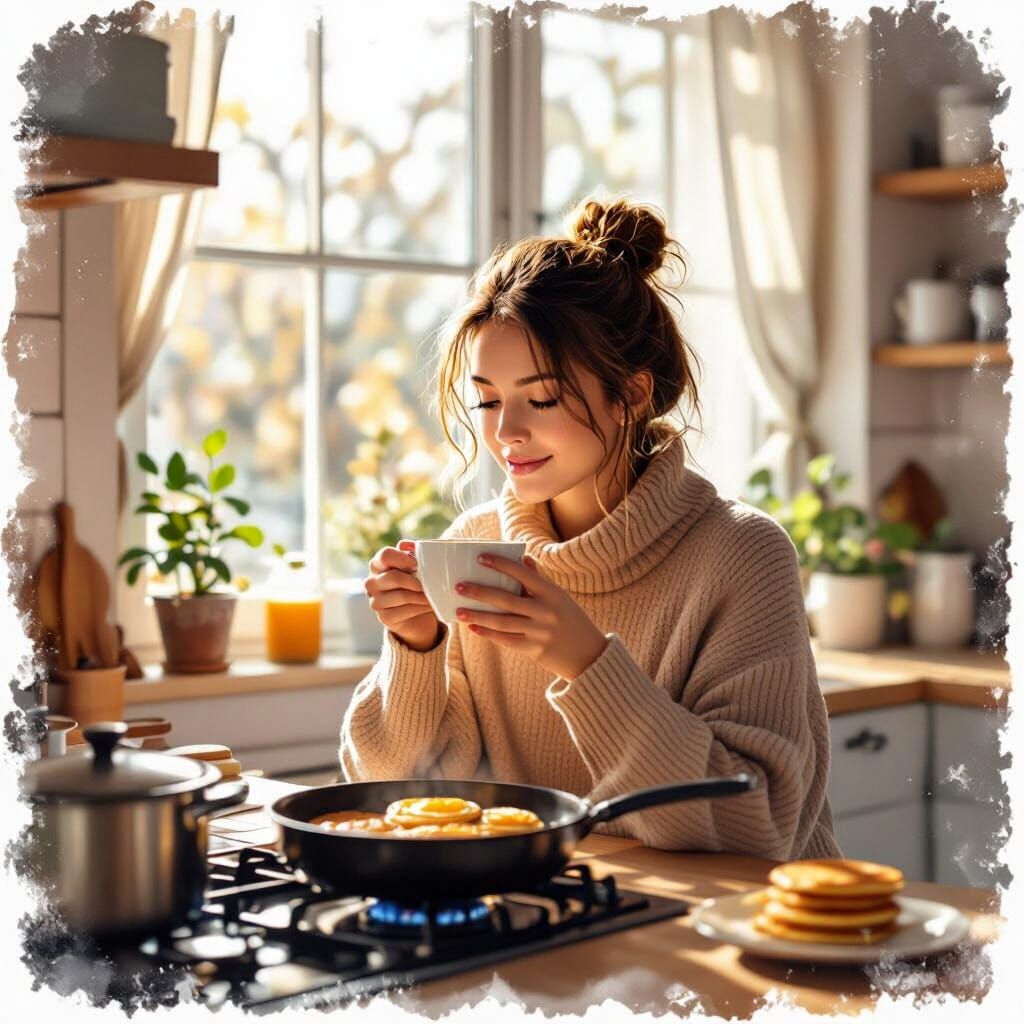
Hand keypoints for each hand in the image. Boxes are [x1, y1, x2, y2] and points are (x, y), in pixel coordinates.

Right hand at [365, 540, 442, 651]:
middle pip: (394, 577)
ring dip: (422, 596)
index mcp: (377, 565)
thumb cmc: (414, 583)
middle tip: (429, 583)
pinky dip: (422, 608)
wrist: (415, 613)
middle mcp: (372, 582)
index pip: (385, 555)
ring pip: (402, 596)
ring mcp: (376, 601)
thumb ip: (411, 553)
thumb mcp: (414, 566)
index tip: (417, 564)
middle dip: (415, 581)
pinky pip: (406, 610)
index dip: (403, 559)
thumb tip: (405, 545)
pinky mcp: (384, 617)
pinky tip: (429, 605)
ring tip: (434, 595)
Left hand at [454, 553, 607, 678]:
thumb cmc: (572, 620)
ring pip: (502, 622)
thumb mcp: (560, 597)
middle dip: (480, 592)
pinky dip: (488, 634)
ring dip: (478, 616)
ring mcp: (540, 633)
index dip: (501, 565)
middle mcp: (545, 612)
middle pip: (507, 600)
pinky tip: (473, 628)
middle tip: (459, 586)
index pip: (523, 574)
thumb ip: (540, 580)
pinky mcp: (534, 650)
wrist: (590, 654)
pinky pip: (506, 640)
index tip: (481, 558)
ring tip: (459, 610)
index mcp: (552, 593)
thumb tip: (524, 559)